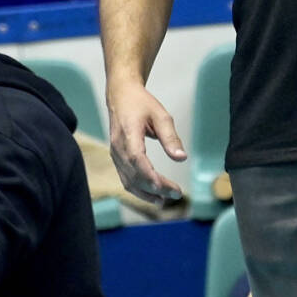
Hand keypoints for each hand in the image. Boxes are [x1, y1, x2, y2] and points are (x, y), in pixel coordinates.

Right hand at [106, 82, 186, 204]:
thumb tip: (181, 158)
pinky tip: (152, 195)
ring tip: (165, 201)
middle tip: (177, 194)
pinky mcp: (117, 158)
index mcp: (129, 133)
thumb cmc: (141, 103)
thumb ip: (170, 138)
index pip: (137, 159)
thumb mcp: (161, 115)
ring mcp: (115, 154)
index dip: (149, 175)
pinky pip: (125, 179)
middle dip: (156, 188)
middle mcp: (118, 147)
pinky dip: (138, 190)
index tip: (165, 187)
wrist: (120, 95)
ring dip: (146, 193)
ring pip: (128, 181)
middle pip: (135, 174)